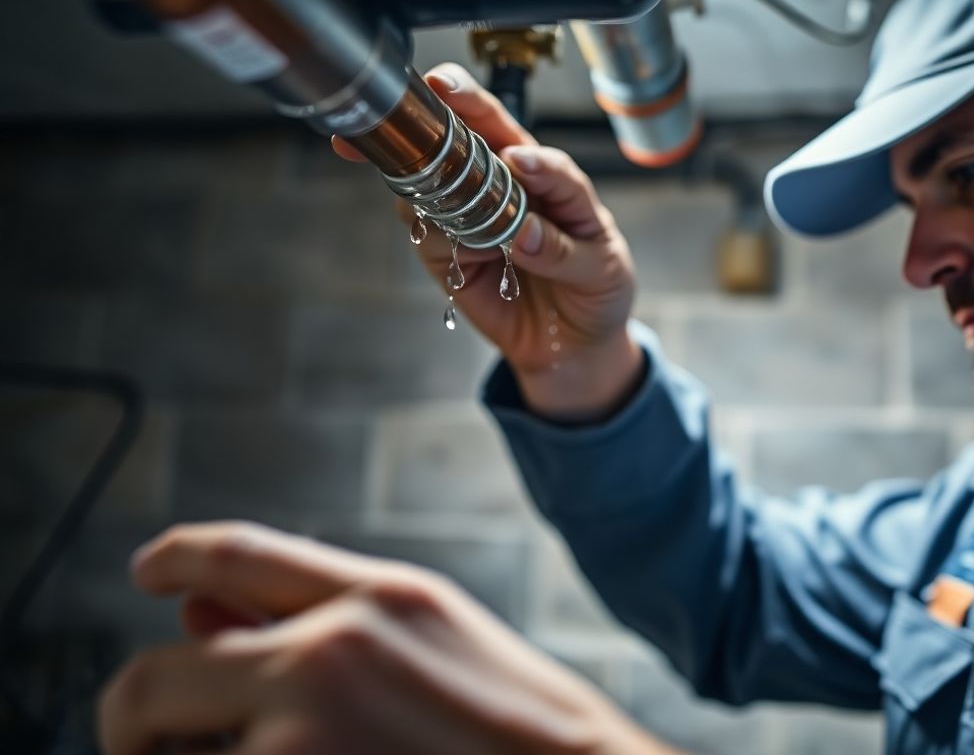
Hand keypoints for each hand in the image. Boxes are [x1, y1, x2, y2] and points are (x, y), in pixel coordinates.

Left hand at [99, 521, 678, 754]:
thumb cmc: (526, 736)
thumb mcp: (438, 648)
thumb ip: (320, 620)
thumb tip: (194, 611)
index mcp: (384, 600)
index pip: (241, 552)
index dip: (178, 553)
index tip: (148, 569)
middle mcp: (331, 656)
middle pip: (150, 681)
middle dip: (133, 725)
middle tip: (151, 747)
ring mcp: (308, 742)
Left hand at [334, 64, 642, 420]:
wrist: (558, 348)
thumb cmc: (510, 297)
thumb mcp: (457, 266)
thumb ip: (437, 233)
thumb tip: (412, 206)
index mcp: (496, 182)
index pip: (466, 136)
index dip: (437, 115)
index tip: (412, 94)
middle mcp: (536, 188)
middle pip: (510, 136)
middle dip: (479, 109)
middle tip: (449, 90)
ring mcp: (572, 219)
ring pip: (558, 178)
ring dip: (534, 167)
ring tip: (514, 161)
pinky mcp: (599, 258)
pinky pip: (571, 246)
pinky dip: (547, 242)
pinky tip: (529, 233)